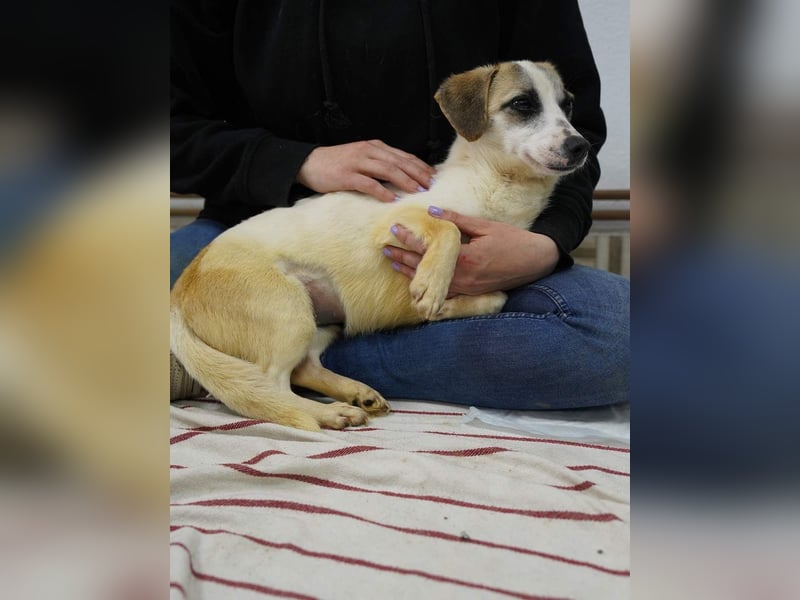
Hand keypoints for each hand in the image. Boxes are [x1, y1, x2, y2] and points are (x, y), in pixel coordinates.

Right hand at [296, 140, 435, 202]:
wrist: (308, 163)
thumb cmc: (338, 164)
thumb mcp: (362, 158)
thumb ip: (380, 164)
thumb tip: (403, 176)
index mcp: (375, 147)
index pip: (403, 156)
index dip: (420, 166)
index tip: (434, 177)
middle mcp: (368, 151)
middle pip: (400, 162)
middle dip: (418, 174)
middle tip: (432, 186)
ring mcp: (357, 162)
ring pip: (387, 170)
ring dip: (405, 181)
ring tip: (418, 191)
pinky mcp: (346, 175)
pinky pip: (367, 183)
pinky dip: (381, 191)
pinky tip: (391, 199)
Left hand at [384, 207, 559, 295]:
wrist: (535, 261)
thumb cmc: (512, 240)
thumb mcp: (484, 226)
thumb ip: (457, 221)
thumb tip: (433, 212)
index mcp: (466, 258)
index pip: (429, 249)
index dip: (410, 240)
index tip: (395, 230)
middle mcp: (464, 277)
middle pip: (425, 269)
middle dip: (403, 258)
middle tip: (385, 249)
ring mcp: (467, 288)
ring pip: (432, 283)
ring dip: (411, 274)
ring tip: (394, 264)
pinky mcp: (470, 293)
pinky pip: (444, 291)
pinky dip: (428, 286)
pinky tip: (415, 282)